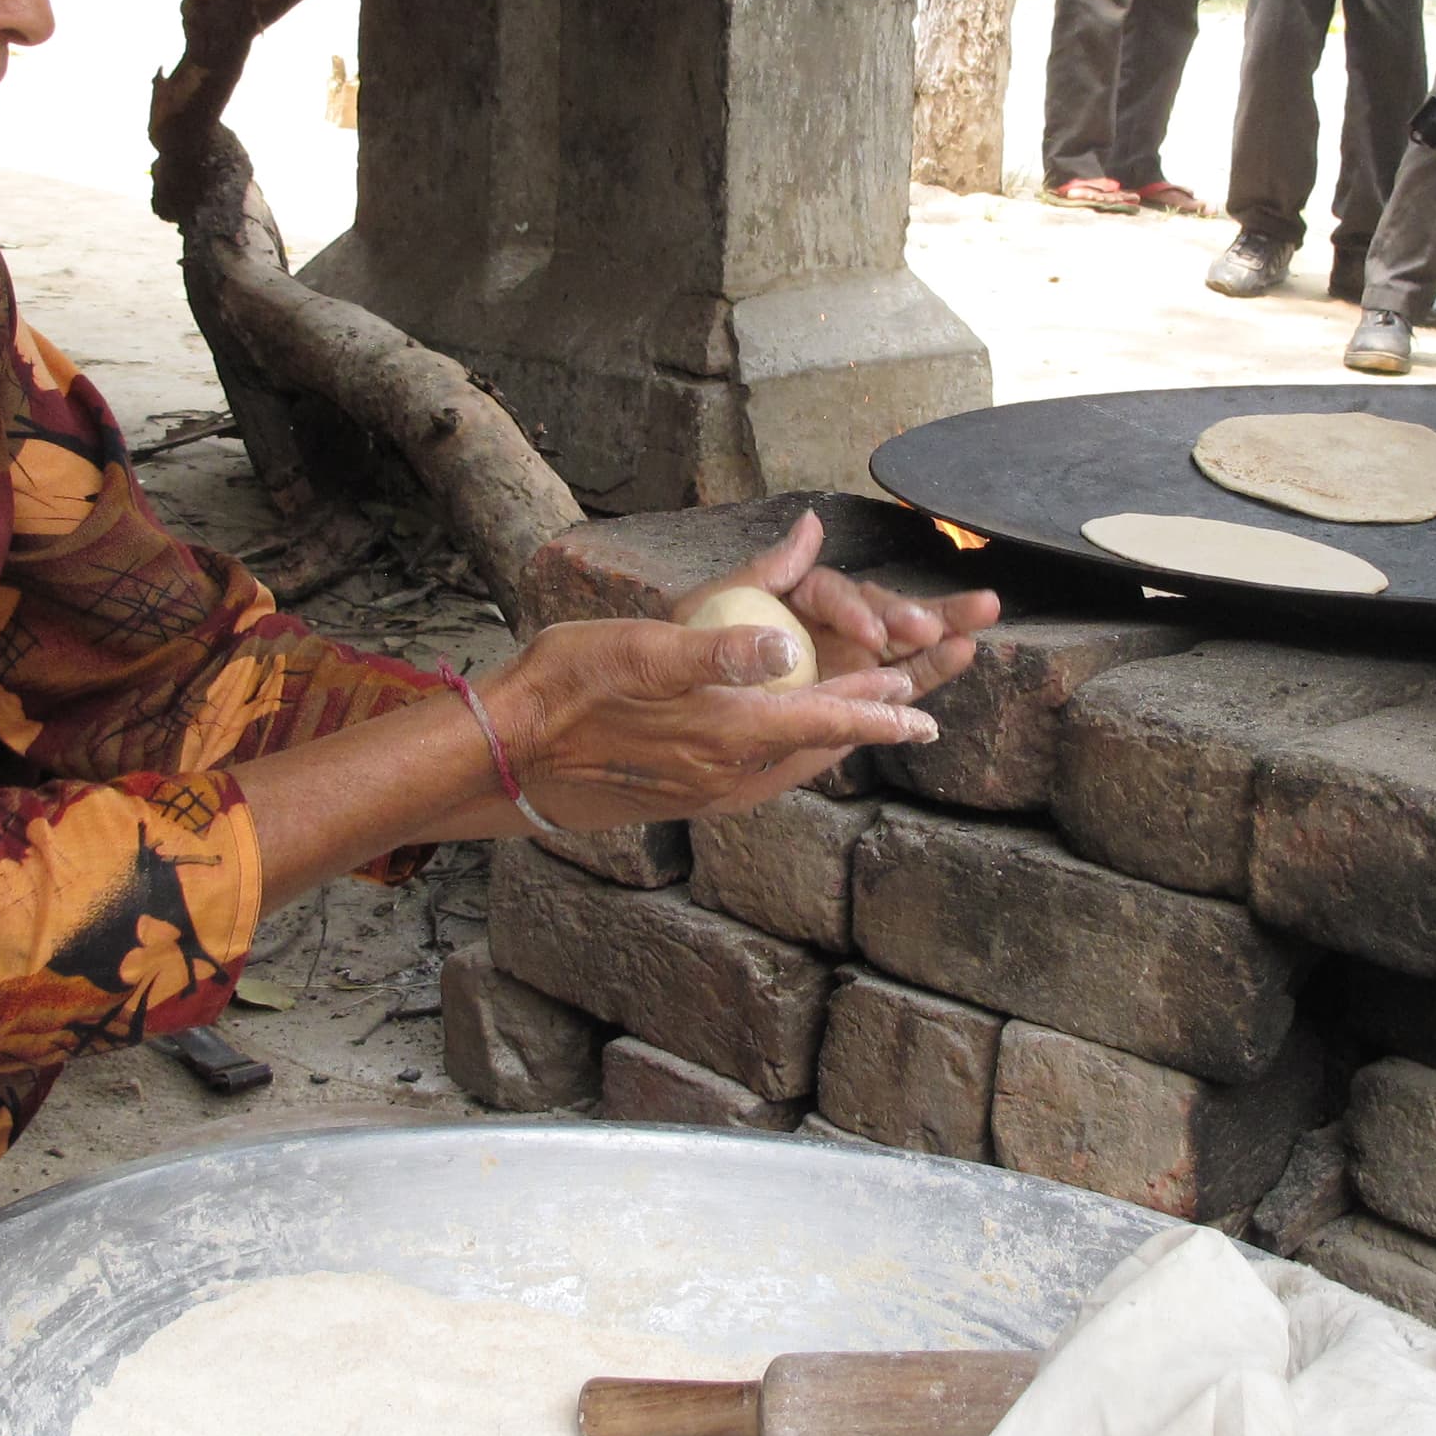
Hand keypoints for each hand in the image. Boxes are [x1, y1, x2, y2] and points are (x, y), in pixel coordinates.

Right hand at [509, 512, 999, 828]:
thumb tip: (790, 642)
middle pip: (824, 749)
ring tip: (880, 722)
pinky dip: (800, 750)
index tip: (928, 712)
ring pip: (796, 764)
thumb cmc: (566, 689)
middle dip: (879, 723)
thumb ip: (719, 649)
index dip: (880, 712)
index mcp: (725, 734)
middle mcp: (727, 774)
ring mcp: (707, 791)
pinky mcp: (686, 793)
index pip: (824, 723)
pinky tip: (798, 739)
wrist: (506, 755)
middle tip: (929, 713)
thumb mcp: (641, 650)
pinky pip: (766, 773)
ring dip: (841, 738)